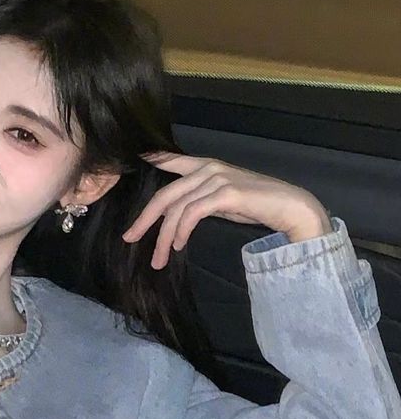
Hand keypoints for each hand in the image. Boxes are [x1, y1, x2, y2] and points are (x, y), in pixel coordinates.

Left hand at [122, 152, 332, 268]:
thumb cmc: (256, 204)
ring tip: (159, 259)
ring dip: (164, 237)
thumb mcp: (220, 198)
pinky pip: (192, 214)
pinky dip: (182, 231)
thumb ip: (198, 199)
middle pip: (164, 195)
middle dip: (144, 219)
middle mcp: (207, 168)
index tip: (127, 163)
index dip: (149, 160)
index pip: (169, 160)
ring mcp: (216, 178)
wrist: (290, 207)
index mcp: (204, 166)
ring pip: (176, 209)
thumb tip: (176, 215)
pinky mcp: (225, 193)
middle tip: (130, 238)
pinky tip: (179, 245)